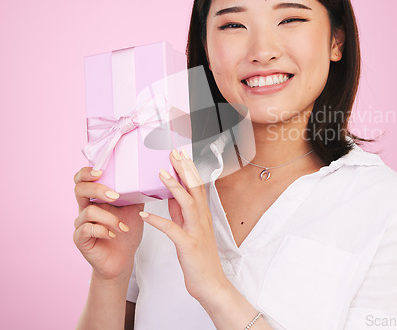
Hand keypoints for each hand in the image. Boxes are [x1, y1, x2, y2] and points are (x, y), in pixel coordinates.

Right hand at [73, 167, 143, 281]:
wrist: (124, 258)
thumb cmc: (127, 232)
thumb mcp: (135, 208)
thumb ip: (135, 192)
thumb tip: (147, 176)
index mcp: (96, 198)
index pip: (82, 179)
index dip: (86, 172)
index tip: (100, 171)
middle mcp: (85, 208)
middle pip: (79, 189)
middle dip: (97, 189)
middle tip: (115, 195)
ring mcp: (81, 224)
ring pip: (88, 211)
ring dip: (109, 217)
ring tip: (122, 226)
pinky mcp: (80, 239)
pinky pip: (86, 229)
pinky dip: (103, 230)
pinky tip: (113, 234)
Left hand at [139, 148, 229, 306]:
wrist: (211, 284)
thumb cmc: (200, 258)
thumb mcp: (191, 230)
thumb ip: (182, 212)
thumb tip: (172, 195)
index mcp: (203, 214)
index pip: (197, 185)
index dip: (189, 168)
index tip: (180, 154)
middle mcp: (202, 219)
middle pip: (195, 188)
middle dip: (184, 169)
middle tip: (174, 152)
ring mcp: (197, 231)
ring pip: (187, 203)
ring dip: (174, 187)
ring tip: (160, 173)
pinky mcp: (188, 245)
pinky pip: (172, 230)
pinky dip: (158, 220)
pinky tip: (145, 214)